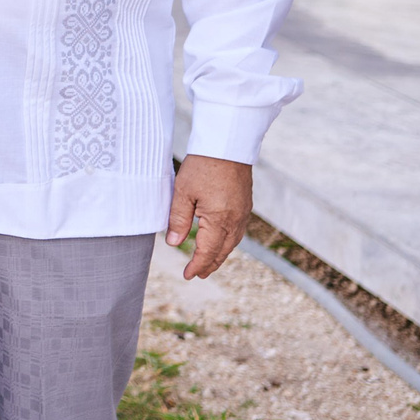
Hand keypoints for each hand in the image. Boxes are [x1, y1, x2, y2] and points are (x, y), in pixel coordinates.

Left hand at [167, 154, 251, 279]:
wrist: (228, 144)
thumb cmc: (203, 165)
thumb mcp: (183, 192)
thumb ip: (178, 220)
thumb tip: (174, 244)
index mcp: (219, 220)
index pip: (207, 251)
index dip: (197, 265)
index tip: (188, 275)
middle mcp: (235, 220)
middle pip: (222, 251)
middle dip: (210, 264)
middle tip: (198, 274)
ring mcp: (243, 212)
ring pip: (232, 242)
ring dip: (220, 255)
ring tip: (208, 262)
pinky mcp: (245, 204)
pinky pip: (238, 231)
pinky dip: (228, 242)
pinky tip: (221, 241)